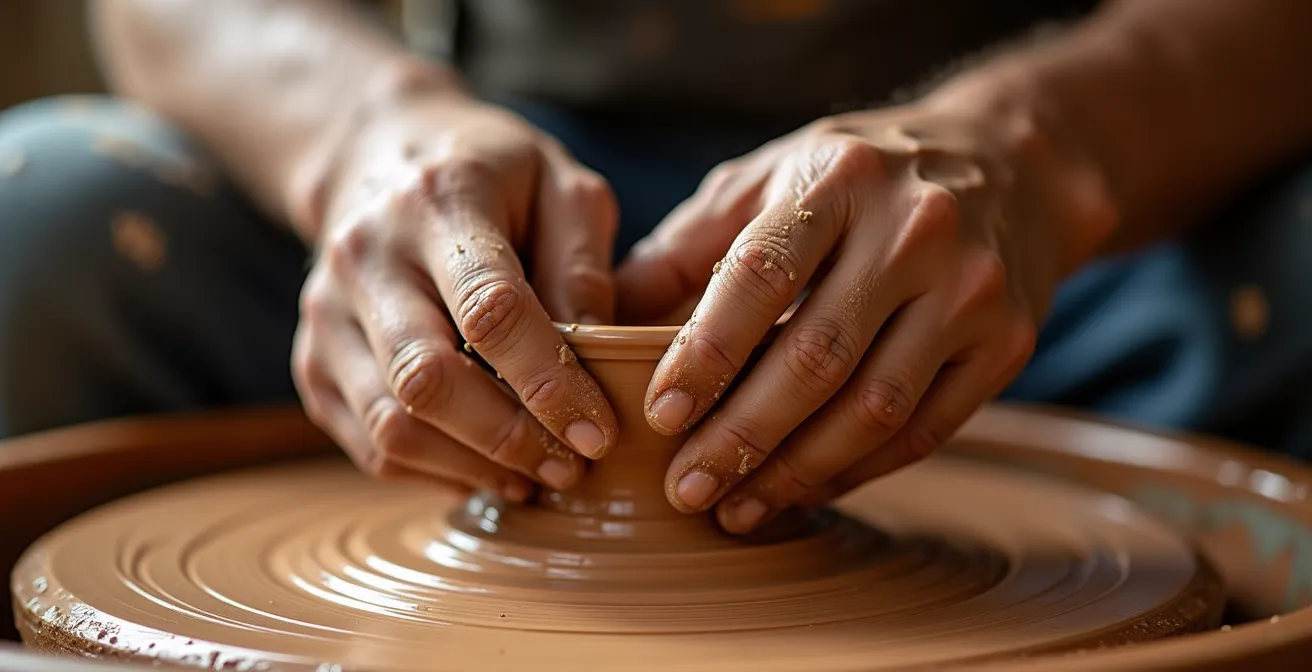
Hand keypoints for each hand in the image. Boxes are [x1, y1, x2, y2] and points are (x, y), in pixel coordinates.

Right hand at [292, 88, 619, 500]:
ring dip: (471, 467)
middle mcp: (367, 257)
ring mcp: (327, 314)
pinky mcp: (313, 361)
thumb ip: (583, 265)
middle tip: (571, 464)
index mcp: (439, 202)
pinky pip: (368, 444)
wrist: (376, 155)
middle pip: (426, 379)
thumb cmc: (490, 174)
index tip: (598, 431)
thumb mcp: (559, 184)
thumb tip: (602, 356)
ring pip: (390, 424)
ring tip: (536, 476)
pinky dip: (432, 472)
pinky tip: (487, 469)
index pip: (490, 310)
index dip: (548, 382)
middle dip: (508, 438)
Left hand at [617, 103, 1112, 532]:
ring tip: (734, 508)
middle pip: (818, 356)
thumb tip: (600, 321)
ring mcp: (971, 290)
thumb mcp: (771, 177)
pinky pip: (923, 430)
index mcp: (840, 179)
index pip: (763, 274)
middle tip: (686, 487)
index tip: (660, 415)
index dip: (708, 352)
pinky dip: (855, 472)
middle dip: (743, 434)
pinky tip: (800, 491)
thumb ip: (689, 246)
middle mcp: (915, 229)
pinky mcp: (1007, 344)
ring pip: (874, 407)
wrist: (1012, 163)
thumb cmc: (859, 177)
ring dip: (796, 471)